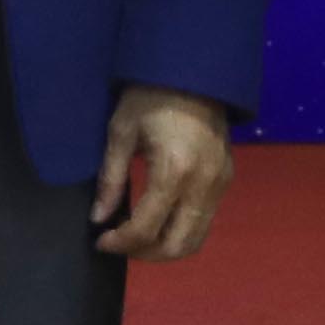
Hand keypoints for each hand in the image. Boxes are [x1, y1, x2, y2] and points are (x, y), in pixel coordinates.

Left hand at [93, 86, 238, 260]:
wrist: (193, 70)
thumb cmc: (149, 96)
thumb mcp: (121, 132)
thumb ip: (111, 179)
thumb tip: (97, 218)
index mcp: (174, 170)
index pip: (146, 228)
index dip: (120, 242)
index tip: (100, 240)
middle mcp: (203, 184)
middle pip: (177, 245)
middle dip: (144, 254)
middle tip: (119, 243)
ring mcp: (219, 184)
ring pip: (195, 239)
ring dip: (164, 247)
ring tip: (136, 235)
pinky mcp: (226, 179)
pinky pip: (205, 221)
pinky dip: (180, 230)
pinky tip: (157, 217)